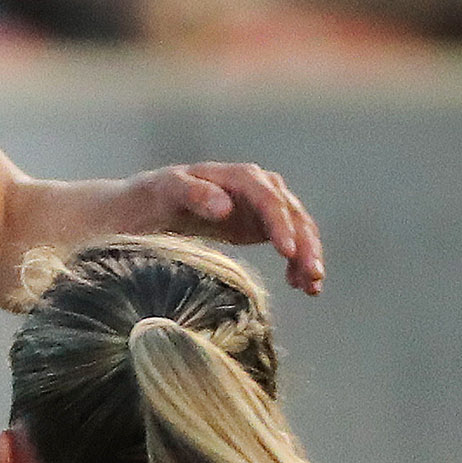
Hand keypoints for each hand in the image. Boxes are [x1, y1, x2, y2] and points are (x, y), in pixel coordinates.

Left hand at [133, 162, 324, 295]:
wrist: (149, 204)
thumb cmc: (156, 194)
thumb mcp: (167, 191)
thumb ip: (194, 194)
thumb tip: (225, 207)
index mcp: (238, 176)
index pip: (268, 198)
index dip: (280, 223)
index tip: (287, 251)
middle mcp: (259, 186)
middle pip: (292, 214)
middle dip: (305, 244)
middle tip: (312, 275)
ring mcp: (263, 206)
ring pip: (298, 229)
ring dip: (308, 256)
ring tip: (312, 286)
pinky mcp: (262, 225)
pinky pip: (291, 242)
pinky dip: (298, 262)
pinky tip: (302, 285)